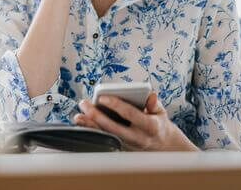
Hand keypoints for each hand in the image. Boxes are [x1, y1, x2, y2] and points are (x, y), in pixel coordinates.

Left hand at [73, 92, 199, 150]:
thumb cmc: (158, 123)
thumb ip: (154, 104)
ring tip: (77, 116)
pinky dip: (92, 131)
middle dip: (97, 116)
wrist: (162, 146)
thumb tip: (151, 95)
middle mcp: (137, 138)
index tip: (102, 97)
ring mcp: (128, 145)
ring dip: (91, 126)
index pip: (130, 114)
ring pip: (106, 135)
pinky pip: (104, 138)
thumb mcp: (161, 113)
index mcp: (149, 126)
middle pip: (113, 128)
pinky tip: (82, 123)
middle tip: (84, 104)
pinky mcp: (121, 147)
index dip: (116, 105)